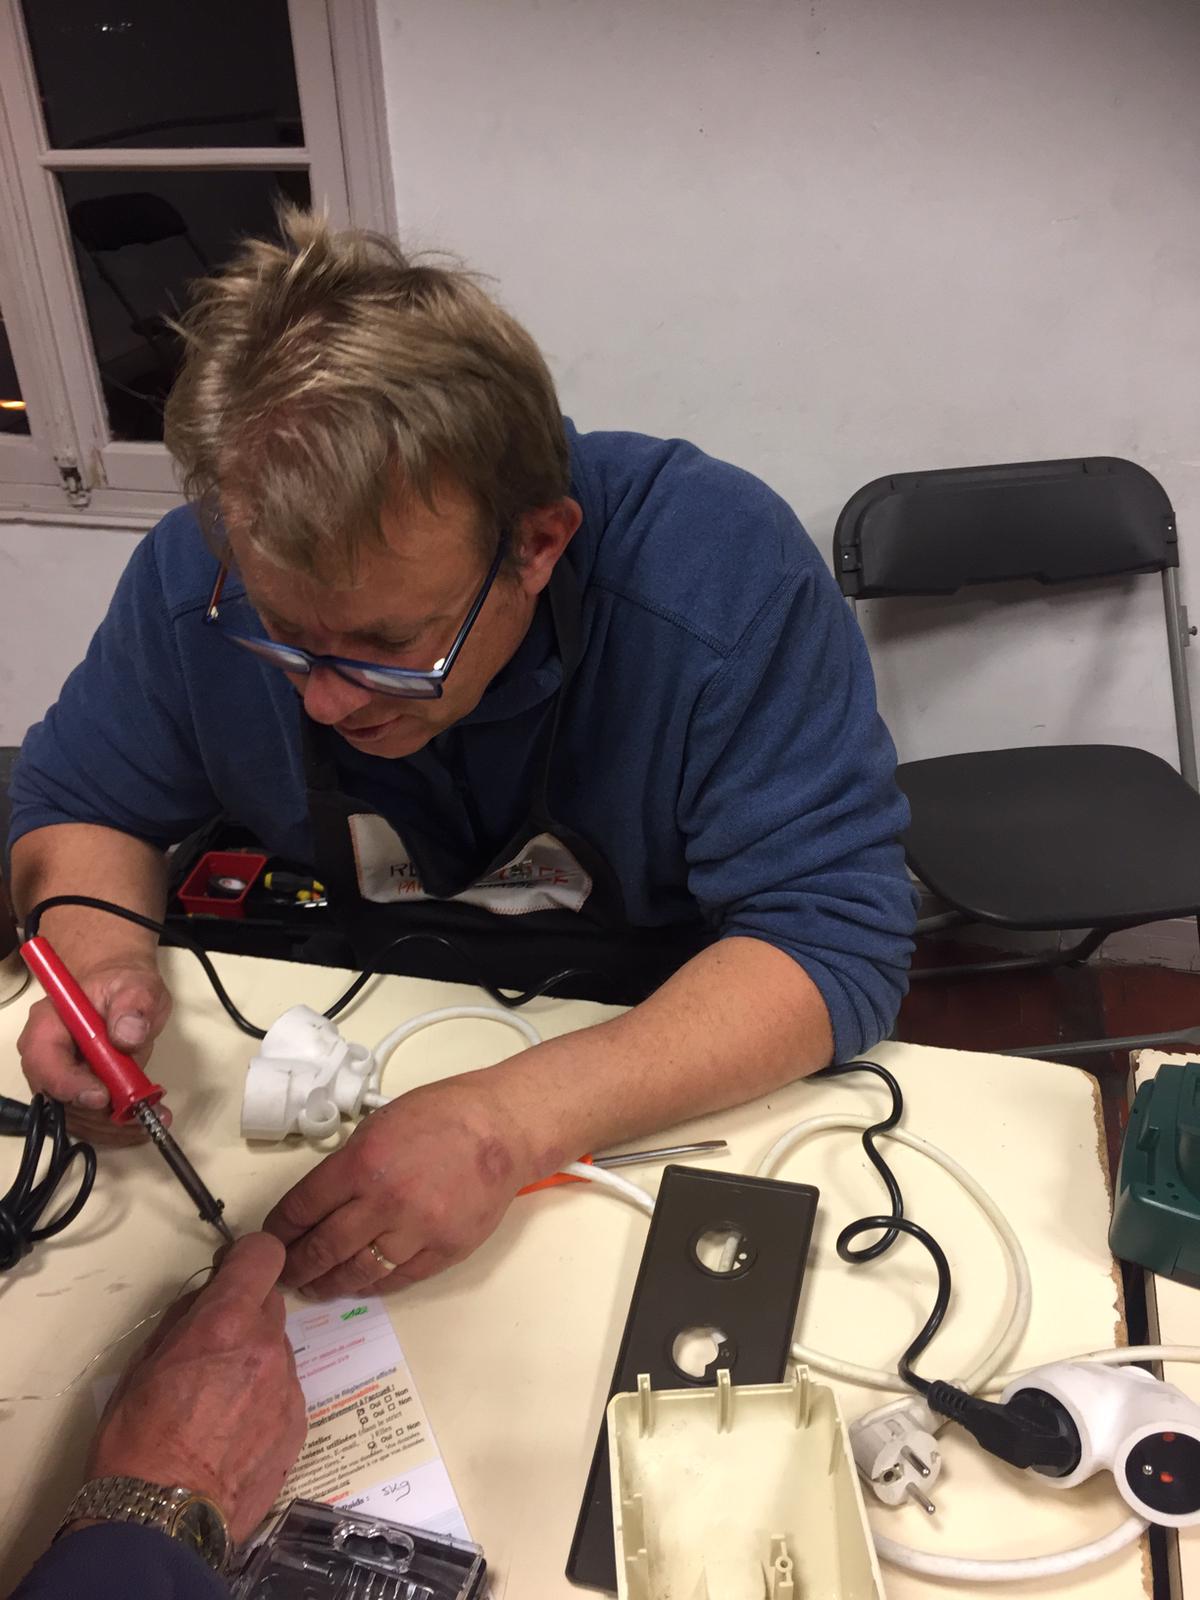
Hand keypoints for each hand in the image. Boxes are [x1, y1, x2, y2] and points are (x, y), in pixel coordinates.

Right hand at [18, 956, 171, 1144]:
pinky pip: (89, 1120)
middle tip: (139, 1114)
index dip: (68, 1084)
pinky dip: (117, 1127)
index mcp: (49, 1023)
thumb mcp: (137, 986)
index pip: (44, 1060)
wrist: (122, 992)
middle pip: (58, 1097)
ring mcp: (60, 1078)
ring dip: (113, 1125)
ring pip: (76, 1116)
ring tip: (152, 1117)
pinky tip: (145, 1121)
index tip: (102, 1096)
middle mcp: (47, 1056)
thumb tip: (127, 1035)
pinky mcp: (77, 1094)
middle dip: (98, 1113)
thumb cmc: (123, 987)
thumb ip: (133, 1005)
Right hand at [88, 1233, 306, 1542]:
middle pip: (269, 1304)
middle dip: (244, 1314)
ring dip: (256, 1360)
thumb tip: (204, 1299)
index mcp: (226, 1323)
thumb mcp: (143, 1363)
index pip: (263, 1254)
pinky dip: (266, 1398)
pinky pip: (285, 1392)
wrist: (161, 1519)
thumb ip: (184, 1319)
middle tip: (213, 1346)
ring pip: (278, 1350)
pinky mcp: (298, 1424)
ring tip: (219, 1401)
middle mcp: (267, 1347)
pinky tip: (235, 1429)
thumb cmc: (138, 1441)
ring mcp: (288, 1387)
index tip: (231, 1270)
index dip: (248, 1256)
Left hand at [264, 1075, 536, 1298]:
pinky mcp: (444, 1251)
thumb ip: (349, 1164)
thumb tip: (320, 1200)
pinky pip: (398, 1278)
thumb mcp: (380, 1123)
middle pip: (324, 1247)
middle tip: (284, 1275)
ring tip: (315, 1286)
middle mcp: (385, 1202)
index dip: (280, 1229)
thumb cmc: (444, 1114)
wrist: (504, 1129)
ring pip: (358, 1272)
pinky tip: (359, 1283)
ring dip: (330, 1283)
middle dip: (298, 1265)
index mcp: (362, 1163)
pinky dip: (373, 1284)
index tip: (271, 1239)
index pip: (302, 1207)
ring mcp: (417, 1231)